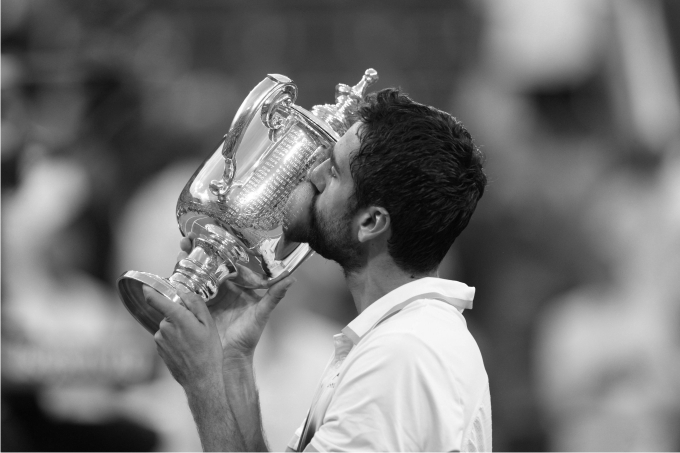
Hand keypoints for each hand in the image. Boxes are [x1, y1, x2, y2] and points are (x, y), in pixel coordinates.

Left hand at [143, 284, 222, 387]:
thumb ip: (195, 305)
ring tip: (193, 343)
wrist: (201, 379)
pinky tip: (186, 350)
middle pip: (169, 314)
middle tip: (196, 329)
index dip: (150, 291)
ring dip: (178, 330)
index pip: (157, 300)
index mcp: (178, 318)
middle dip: (180, 316)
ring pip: (168, 326)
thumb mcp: (209, 325)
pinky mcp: (159, 350)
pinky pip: (166, 338)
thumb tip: (184, 293)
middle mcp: (164, 328)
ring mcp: (160, 340)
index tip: (146, 286)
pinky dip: (175, 340)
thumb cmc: (208, 352)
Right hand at [178, 234, 295, 360]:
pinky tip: (171, 274)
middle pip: (207, 265)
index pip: (227, 261)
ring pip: (194, 275)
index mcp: (238, 285)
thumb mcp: (261, 315)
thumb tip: (292, 279)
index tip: (210, 236)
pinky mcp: (194, 308)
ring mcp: (207, 297)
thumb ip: (274, 296)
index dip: (218, 248)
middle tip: (186, 241)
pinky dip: (178, 282)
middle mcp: (222, 288)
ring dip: (185, 264)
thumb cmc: (248, 337)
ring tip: (179, 255)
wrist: (230, 359)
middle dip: (196, 252)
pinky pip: (185, 292)